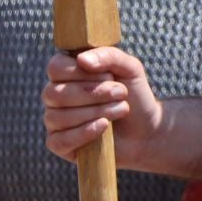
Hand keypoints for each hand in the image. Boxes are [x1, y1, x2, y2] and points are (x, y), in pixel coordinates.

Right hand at [43, 47, 162, 166]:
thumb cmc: (133, 95)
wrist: (146, 129)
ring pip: (58, 117)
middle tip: (121, 93)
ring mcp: (54, 121)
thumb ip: (108, 55)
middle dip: (93, 93)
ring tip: (121, 109)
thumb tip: (82, 60)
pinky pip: (59, 141)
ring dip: (96, 112)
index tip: (109, 75)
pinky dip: (84, 132)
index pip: (55, 67)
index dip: (81, 72)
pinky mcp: (59, 145)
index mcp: (66, 73)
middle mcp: (55, 96)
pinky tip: (104, 126)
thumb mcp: (129, 68)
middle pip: (55, 93)